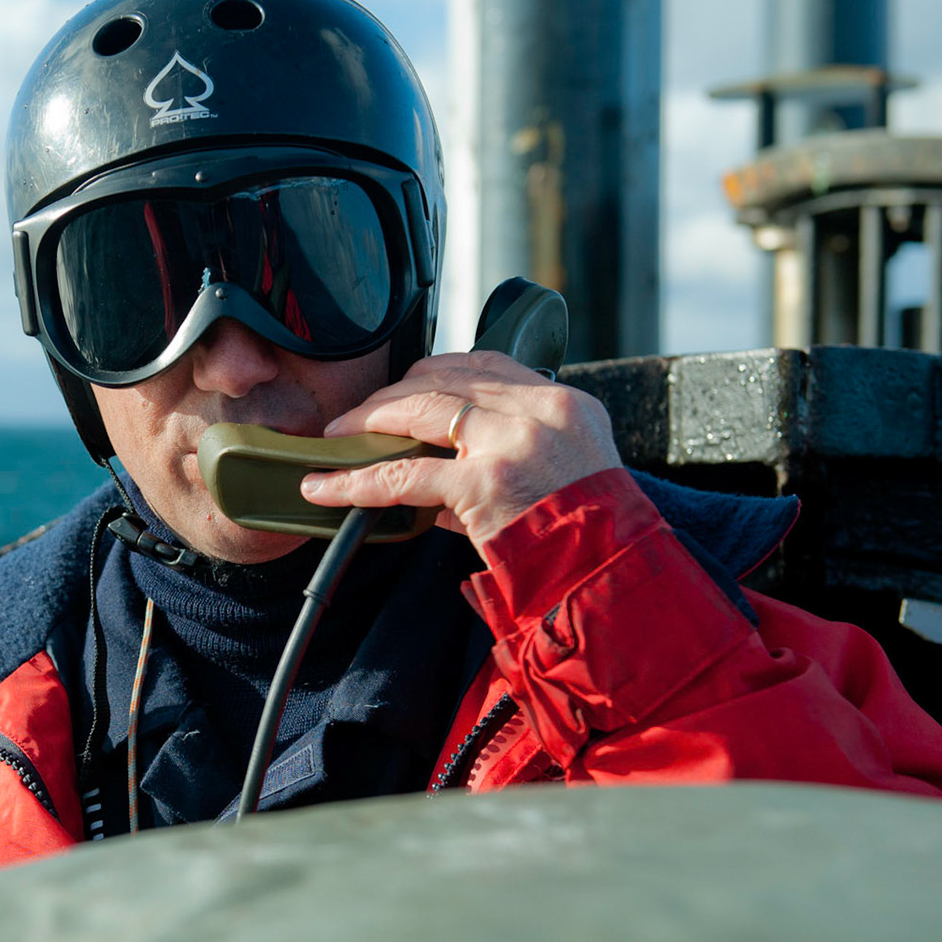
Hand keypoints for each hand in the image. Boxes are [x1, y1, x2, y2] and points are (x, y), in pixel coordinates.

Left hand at [298, 351, 621, 549]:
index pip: (487, 363)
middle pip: (445, 378)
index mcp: (565, 404)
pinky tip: (328, 487)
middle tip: (357, 416)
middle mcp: (540, 411)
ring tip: (337, 438)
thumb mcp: (566, 476)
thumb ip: (508, 458)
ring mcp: (512, 443)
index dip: (435, 372)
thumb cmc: (591, 539)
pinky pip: (405, 474)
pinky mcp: (485, 483)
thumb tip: (439, 469)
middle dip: (391, 395)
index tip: (405, 386)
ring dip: (368, 421)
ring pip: (419, 410)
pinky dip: (357, 481)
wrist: (613, 578)